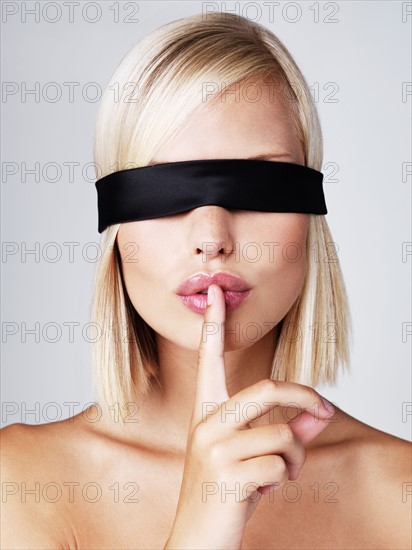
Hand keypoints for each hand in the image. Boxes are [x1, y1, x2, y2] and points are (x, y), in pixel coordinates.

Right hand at [164, 284, 334, 549]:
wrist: (198, 540)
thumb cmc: (228, 491)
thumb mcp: (258, 455)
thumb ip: (290, 429)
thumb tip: (324, 409)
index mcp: (207, 412)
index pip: (209, 359)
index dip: (212, 325)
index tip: (214, 293)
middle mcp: (205, 423)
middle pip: (266, 389)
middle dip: (304, 396)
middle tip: (323, 407)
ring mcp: (212, 448)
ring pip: (281, 433)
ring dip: (297, 455)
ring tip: (287, 471)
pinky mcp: (225, 473)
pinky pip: (280, 464)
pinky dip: (287, 477)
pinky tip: (268, 490)